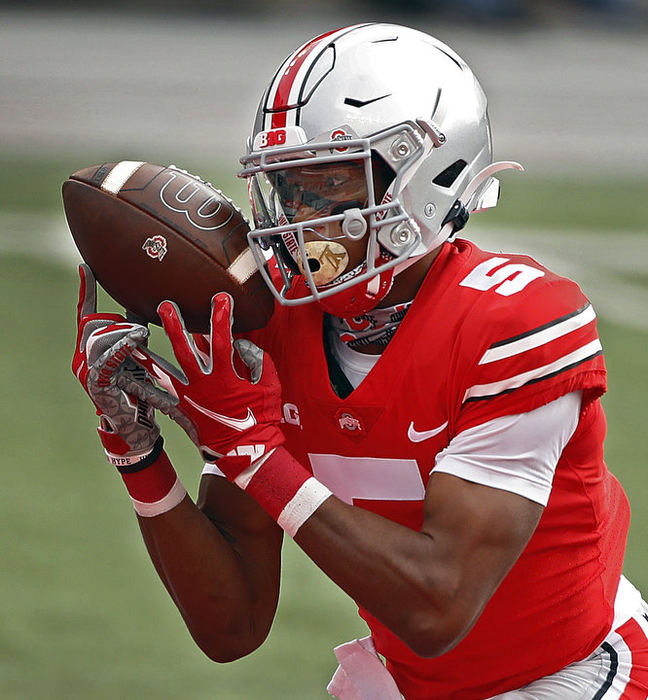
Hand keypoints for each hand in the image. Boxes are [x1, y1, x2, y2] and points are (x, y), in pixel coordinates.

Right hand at [73, 264, 160, 466]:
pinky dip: (119, 352)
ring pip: (99, 343)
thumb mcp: (139, 359)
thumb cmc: (138, 393)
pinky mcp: (96, 387)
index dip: (86, 292)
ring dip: (122, 337)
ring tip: (142, 337)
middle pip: (94, 327)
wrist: (136, 430)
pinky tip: (133, 345)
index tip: (87, 267)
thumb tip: (142, 309)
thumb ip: (135, 337)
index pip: (87, 316)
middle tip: (143, 330)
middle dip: (119, 324)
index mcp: (94, 349)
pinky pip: (105, 365)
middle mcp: (85, 358)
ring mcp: (87, 373)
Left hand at [122, 293, 283, 479]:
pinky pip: (157, 397)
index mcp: (226, 377)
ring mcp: (189, 398)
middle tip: (165, 306)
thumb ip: (257, 361)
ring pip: (163, 373)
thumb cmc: (261, 419)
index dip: (222, 317)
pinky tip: (126, 377)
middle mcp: (203, 385)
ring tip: (132, 340)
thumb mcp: (269, 386)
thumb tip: (241, 345)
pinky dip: (142, 387)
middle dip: (175, 327)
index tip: (220, 297)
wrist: (246, 452)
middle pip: (185, 351)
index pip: (223, 340)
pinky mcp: (181, 410)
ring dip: (148, 355)